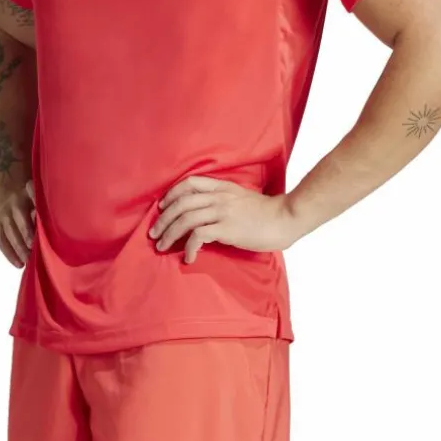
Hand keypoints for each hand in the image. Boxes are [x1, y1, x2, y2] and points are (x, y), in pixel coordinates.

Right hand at [0, 179, 36, 268]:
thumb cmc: (33, 194)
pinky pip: (0, 239)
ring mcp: (2, 215)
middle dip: (23, 243)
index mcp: (24, 196)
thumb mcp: (40, 193)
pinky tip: (17, 263)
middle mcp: (11, 206)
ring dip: (16, 250)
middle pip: (16, 227)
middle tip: (31, 257)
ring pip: (6, 235)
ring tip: (25, 263)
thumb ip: (44, 206)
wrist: (10, 185)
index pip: (26, 214)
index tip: (34, 243)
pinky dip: (8, 253)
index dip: (29, 229)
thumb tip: (57, 223)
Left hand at [149, 174, 296, 263]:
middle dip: (163, 219)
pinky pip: (198, 236)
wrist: (286, 218)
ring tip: (162, 247)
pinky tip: (188, 257)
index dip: (171, 194)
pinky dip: (188, 247)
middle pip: (181, 203)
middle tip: (153, 234)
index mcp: (222, 187)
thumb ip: (223, 201)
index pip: (189, 183)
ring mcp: (222, 212)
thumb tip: (204, 214)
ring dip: (169, 234)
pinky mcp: (227, 229)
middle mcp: (219, 197)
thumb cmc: (266, 212)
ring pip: (185, 219)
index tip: (162, 207)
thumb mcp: (241, 198)